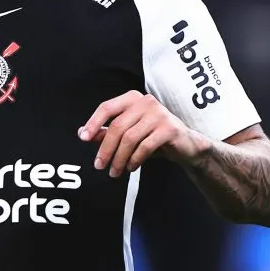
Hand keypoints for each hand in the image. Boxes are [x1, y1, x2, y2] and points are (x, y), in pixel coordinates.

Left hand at [78, 91, 203, 177]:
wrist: (186, 146)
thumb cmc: (152, 137)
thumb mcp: (128, 134)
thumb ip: (107, 131)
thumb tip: (83, 133)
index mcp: (132, 98)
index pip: (107, 107)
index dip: (93, 123)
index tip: (83, 138)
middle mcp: (145, 101)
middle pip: (117, 126)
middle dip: (106, 148)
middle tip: (99, 166)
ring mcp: (159, 114)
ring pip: (130, 138)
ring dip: (119, 158)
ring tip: (115, 172)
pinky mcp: (169, 128)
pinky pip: (145, 146)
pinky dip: (135, 159)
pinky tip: (131, 168)